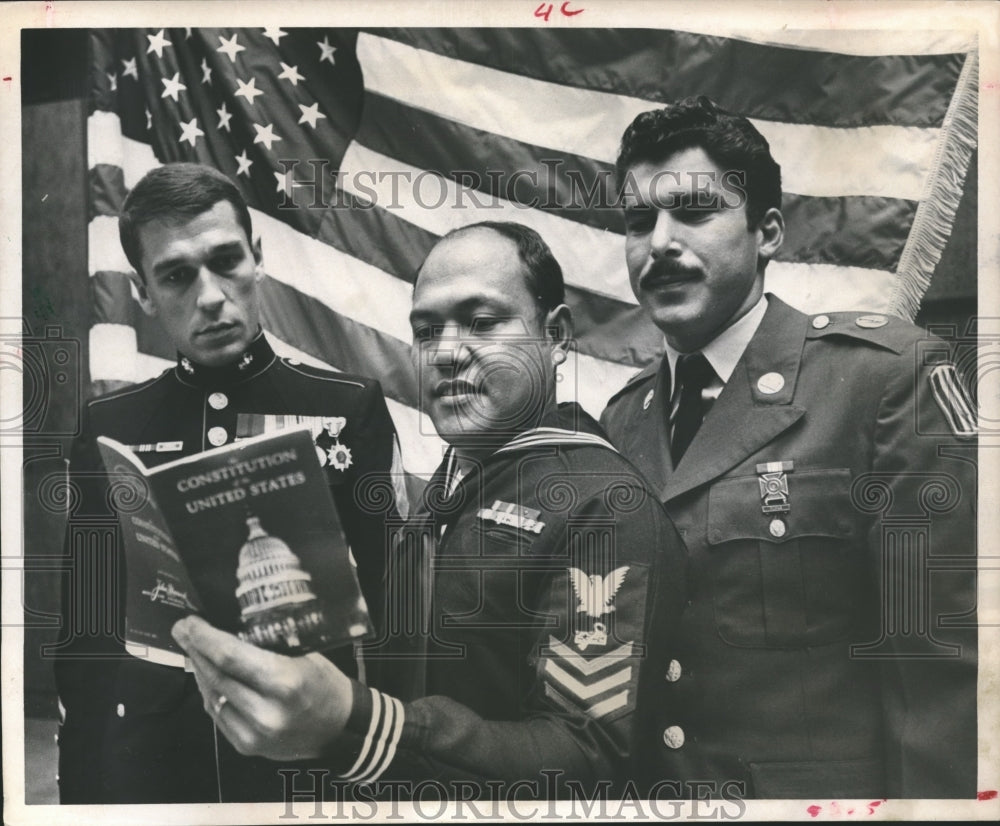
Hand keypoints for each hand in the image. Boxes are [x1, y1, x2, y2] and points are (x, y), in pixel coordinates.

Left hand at [171, 616, 352, 760]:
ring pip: (212, 696)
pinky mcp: (247, 746)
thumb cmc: (324, 683)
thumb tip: (229, 627)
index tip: (189, 622)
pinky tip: (206, 677)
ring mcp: (254, 733)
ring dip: (198, 671)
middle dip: (195, 650)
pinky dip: (210, 694)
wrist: (339, 727)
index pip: (230, 656)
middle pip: (216, 675)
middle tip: (182, 631)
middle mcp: (266, 710)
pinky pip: (218, 715)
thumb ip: (267, 647)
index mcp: (284, 681)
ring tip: (192, 650)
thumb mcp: (304, 654)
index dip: (204, 637)